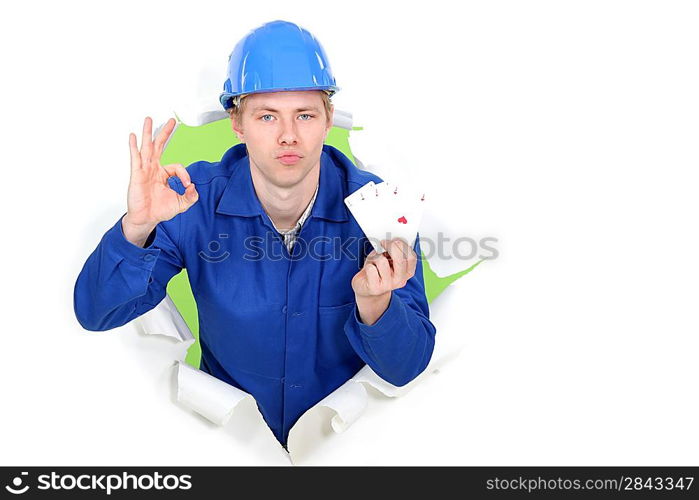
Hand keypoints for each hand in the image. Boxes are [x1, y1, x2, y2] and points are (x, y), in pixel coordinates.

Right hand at [123, 117, 198, 239]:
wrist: (146, 219)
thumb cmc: (159, 211)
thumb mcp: (181, 204)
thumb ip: (191, 196)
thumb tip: (194, 186)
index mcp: (163, 174)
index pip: (177, 166)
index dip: (185, 175)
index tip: (188, 186)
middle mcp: (153, 169)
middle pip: (160, 146)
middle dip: (165, 133)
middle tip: (171, 120)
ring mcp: (144, 170)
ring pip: (147, 148)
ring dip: (148, 133)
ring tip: (148, 119)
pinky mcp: (137, 174)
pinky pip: (135, 158)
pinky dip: (134, 147)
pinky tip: (133, 136)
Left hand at [351, 239, 416, 324]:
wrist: (366, 288)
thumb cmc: (377, 270)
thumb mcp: (388, 258)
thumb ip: (392, 250)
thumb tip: (391, 239)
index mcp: (407, 272)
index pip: (411, 256)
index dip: (402, 245)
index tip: (393, 239)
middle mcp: (400, 280)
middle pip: (400, 259)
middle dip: (390, 246)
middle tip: (383, 243)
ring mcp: (388, 285)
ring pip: (382, 261)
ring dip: (375, 257)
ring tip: (374, 262)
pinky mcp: (376, 288)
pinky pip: (371, 269)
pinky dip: (368, 265)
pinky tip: (369, 270)